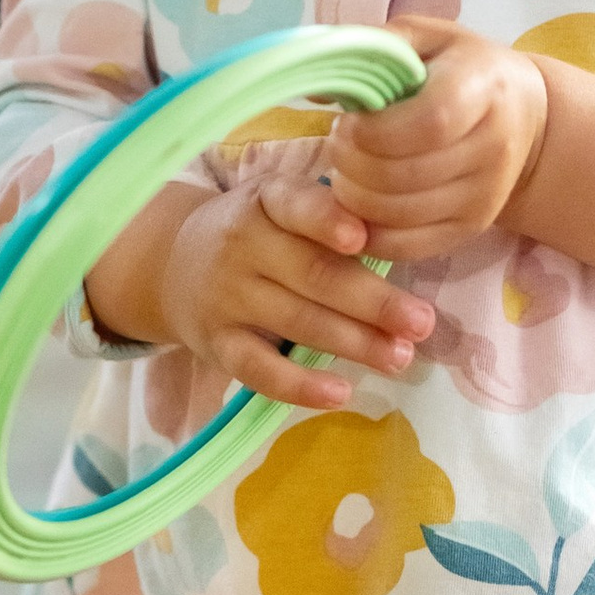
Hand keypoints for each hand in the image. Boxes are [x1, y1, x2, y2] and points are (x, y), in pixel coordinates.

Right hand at [156, 169, 436, 415]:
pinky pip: (259, 370)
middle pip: (313, 275)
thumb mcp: (281, 205)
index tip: (362, 239)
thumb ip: (330, 217)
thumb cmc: (256, 232)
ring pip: (297, 323)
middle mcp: (242, 246)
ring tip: (399, 357)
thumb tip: (405, 242)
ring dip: (355, 343)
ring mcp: (227, 298)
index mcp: (265, 201)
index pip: (295, 205)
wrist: (173, 264)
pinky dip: (300, 386)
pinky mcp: (218, 345)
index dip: (327, 221)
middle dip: (373, 301)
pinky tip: (341, 393)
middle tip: (421, 322)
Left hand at [319, 17, 548, 258]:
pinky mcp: (470, 229)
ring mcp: (483, 196)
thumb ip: (371, 50)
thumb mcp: (425, 39)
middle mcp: (491, 148)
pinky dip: (368, 231)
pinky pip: (406, 247)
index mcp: (482, 88)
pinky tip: (359, 204)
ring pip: (399, 215)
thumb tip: (316, 89)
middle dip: (351, 164)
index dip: (375, 131)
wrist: (525, 119)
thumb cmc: (461, 70)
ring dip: (353, 198)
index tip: (348, 122)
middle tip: (338, 145)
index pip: (430, 123)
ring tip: (347, 170)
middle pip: (404, 176)